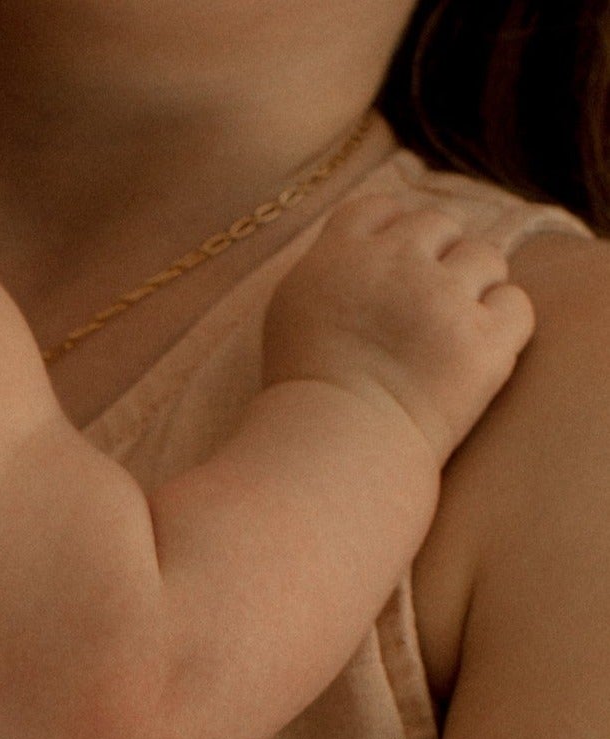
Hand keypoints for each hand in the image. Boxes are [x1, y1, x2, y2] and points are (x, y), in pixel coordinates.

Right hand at [262, 193, 534, 463]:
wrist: (327, 460)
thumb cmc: (302, 403)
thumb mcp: (291, 319)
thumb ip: (331, 271)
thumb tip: (378, 244)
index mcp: (336, 258)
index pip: (379, 210)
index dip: (393, 232)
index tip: (394, 267)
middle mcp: (391, 266)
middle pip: (438, 226)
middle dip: (437, 260)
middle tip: (423, 311)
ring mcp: (441, 301)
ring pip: (485, 257)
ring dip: (472, 289)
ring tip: (447, 336)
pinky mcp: (482, 342)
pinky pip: (515, 304)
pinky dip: (502, 324)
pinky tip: (474, 354)